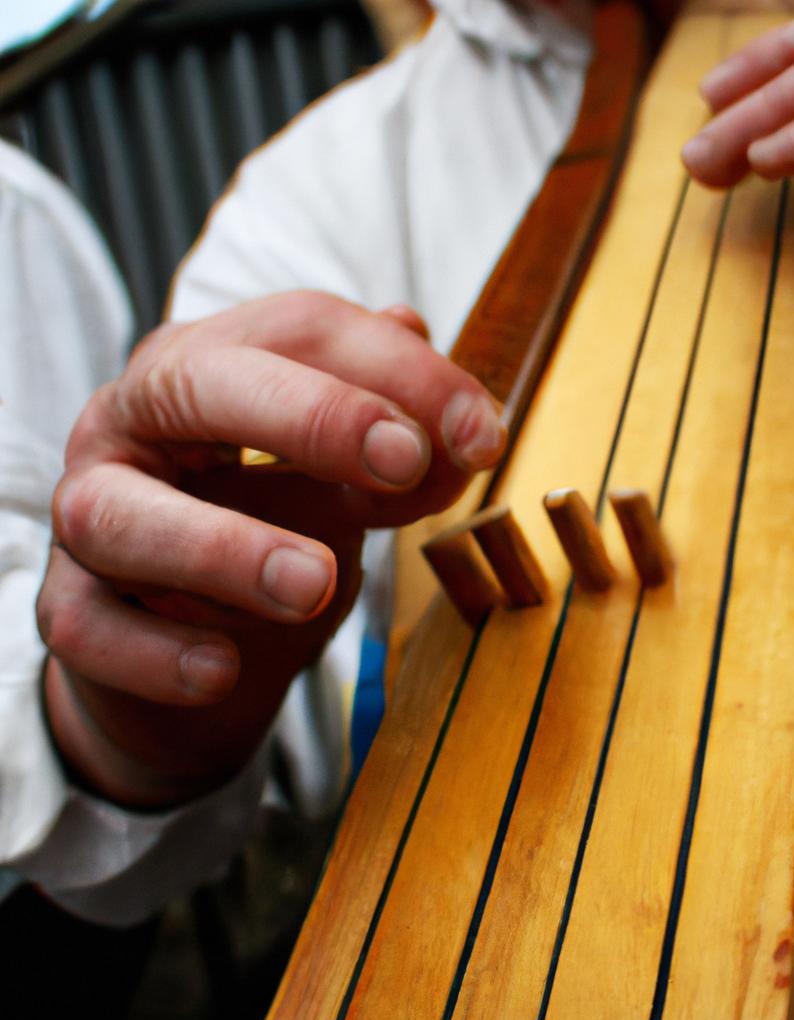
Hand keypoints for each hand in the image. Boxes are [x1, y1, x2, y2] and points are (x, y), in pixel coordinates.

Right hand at [37, 292, 505, 806]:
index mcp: (214, 366)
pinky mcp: (66, 606)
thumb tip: (456, 405)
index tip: (482, 433)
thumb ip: (404, 447)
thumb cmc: (271, 536)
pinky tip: (223, 670)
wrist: (192, 642)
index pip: (302, 331)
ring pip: (123, 514)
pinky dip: (160, 652)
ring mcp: (89, 511)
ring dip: (225, 549)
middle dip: (312, 416)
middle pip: (199, 385)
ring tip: (312, 585)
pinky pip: (90, 628)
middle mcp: (135, 422)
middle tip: (403, 460)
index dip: (401, 373)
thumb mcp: (350, 486)